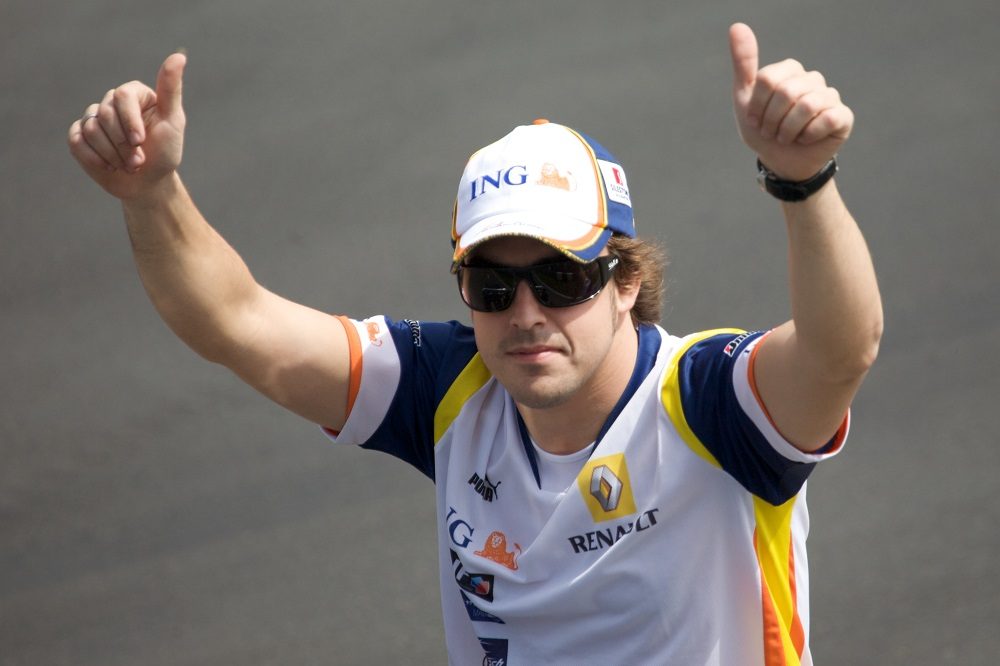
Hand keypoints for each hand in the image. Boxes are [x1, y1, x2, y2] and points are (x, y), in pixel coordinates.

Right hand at [67, 53, 186, 200]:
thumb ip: (171, 89)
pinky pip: (76, 142)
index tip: (141, 141)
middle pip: (105, 114)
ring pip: (91, 130)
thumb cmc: (165, 152)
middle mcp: (111, 102)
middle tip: (138, 160)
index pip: (122, 96)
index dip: (130, 121)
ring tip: (129, 165)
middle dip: (124, 144)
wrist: (149, 183)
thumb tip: (179, 56)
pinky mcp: (79, 137)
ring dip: (113, 155)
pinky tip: (109, 166)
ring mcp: (94, 119)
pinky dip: (95, 159)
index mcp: (133, 94)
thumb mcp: (173, 121)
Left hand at [729, 23, 852, 181]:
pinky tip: (805, 139)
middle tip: (771, 133)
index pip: (768, 79)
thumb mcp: (745, 99)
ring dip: (788, 130)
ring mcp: (830, 96)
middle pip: (786, 92)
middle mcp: (812, 79)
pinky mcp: (843, 116)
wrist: (781, 163)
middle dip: (772, 120)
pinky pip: (827, 118)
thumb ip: (743, 63)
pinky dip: (809, 135)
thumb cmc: (763, 131)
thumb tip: (737, 26)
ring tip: (786, 138)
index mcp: (790, 71)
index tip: (755, 121)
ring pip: (807, 105)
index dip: (758, 106)